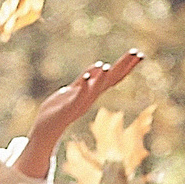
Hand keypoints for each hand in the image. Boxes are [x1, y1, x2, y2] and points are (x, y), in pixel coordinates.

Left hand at [15, 52, 143, 176]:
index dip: (126, 65)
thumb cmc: (60, 109)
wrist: (45, 129)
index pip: (114, 77)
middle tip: (137, 54)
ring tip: (109, 66)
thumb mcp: (75, 89)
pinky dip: (85, 87)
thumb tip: (100, 65)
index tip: (139, 54)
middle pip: (110, 80)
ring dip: (103, 78)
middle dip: (123, 67)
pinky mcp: (69, 108)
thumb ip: (86, 79)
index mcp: (93, 92)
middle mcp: (91, 97)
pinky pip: (79, 96)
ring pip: (95, 89)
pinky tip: (88, 77)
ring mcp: (81, 102)